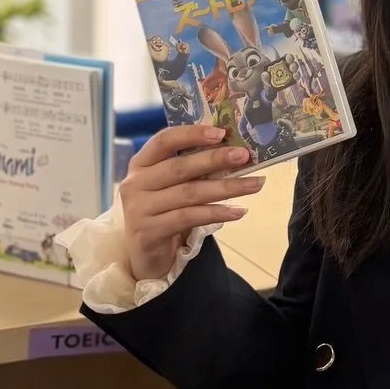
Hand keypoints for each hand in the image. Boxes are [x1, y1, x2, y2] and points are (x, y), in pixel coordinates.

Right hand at [121, 124, 261, 282]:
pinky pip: (189, 217)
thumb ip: (190, 169)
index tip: (221, 132)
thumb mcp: (169, 187)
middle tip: (244, 156)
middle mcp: (135, 184)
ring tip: (254, 184)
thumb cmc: (162, 212)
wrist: (143, 256)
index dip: (191, 134)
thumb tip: (232, 152)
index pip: (163, 141)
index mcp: (140, 164)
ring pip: (189, 193)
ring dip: (225, 188)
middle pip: (179, 167)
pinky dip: (216, 213)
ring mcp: (139, 209)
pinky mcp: (149, 232)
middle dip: (215, 159)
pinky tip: (237, 211)